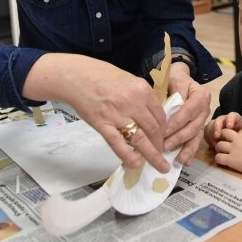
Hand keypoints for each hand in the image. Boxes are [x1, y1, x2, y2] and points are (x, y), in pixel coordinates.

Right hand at [24, 54, 169, 172]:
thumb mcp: (129, 79)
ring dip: (152, 155)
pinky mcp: (103, 125)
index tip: (165, 138)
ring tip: (160, 166)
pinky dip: (128, 156)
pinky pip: (118, 144)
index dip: (165, 130)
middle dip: (161, 144)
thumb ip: (141, 96)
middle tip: (163, 154)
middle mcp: (133, 102)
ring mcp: (118, 115)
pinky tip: (135, 164)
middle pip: (154, 129)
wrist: (76, 77)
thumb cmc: (101, 75)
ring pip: (141, 139)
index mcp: (142, 89)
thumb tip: (150, 113)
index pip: (160, 114)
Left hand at [163, 63, 210, 164]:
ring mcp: (203, 119)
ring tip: (178, 160)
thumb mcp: (175, 79)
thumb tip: (171, 109)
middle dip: (178, 138)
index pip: (188, 111)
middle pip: (193, 126)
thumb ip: (175, 93)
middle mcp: (205, 108)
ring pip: (196, 136)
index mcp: (201, 95)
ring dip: (187, 149)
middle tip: (164, 147)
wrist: (181, 78)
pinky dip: (190, 151)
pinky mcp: (199, 127)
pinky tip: (184, 161)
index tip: (163, 132)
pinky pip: (196, 140)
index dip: (176, 123)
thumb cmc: (176, 79)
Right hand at [203, 112, 241, 148]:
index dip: (230, 119)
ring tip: (215, 144)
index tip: (230, 126)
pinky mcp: (213, 134)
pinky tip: (212, 145)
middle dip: (217, 126)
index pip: (232, 115)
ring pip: (212, 125)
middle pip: (219, 119)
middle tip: (217, 135)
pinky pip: (207, 133)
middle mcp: (226, 122)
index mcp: (236, 121)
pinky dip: (209, 138)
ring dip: (212, 133)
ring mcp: (219, 128)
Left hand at [213, 122, 241, 176]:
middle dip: (223, 138)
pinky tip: (223, 162)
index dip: (234, 137)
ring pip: (218, 145)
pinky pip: (218, 157)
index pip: (234, 131)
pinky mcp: (231, 160)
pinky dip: (218, 159)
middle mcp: (237, 139)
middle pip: (223, 133)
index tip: (236, 143)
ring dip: (219, 149)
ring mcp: (233, 149)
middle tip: (225, 146)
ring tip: (223, 154)